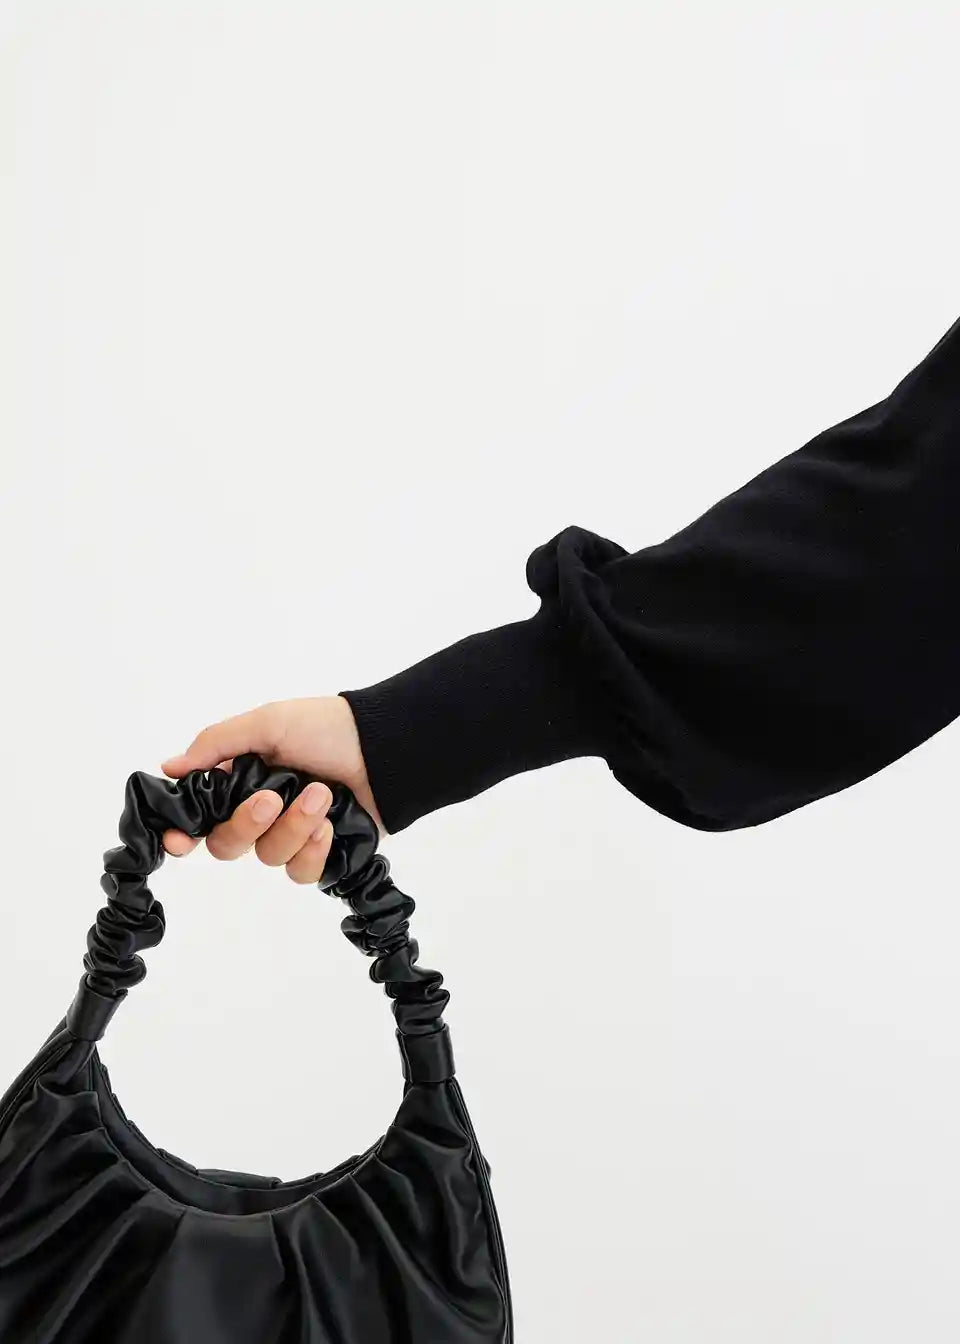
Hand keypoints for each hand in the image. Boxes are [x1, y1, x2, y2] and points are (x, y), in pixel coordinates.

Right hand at [159, 695, 383, 882]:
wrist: (384, 746)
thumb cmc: (326, 727)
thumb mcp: (267, 723)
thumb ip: (216, 744)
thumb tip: (169, 767)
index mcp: (239, 782)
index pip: (199, 817)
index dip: (183, 833)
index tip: (180, 840)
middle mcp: (260, 813)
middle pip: (226, 845)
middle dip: (247, 823)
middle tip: (272, 798)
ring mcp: (291, 836)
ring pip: (268, 857)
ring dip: (293, 826)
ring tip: (320, 795)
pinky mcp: (322, 854)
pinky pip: (301, 872)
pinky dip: (313, 850)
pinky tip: (329, 825)